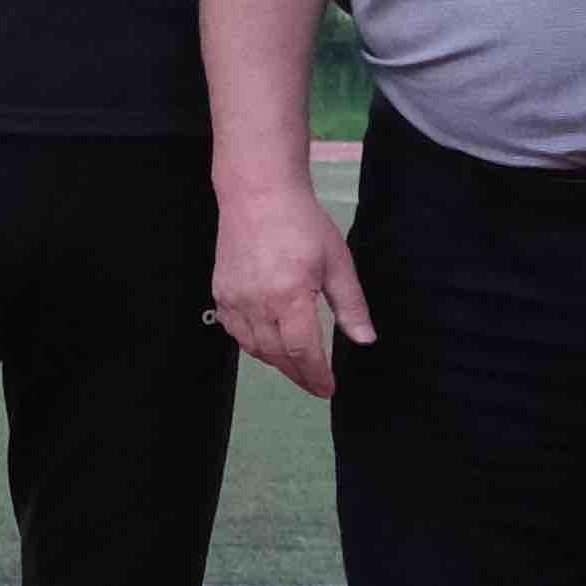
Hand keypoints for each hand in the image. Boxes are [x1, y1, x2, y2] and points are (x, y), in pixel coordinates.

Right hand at [210, 165, 370, 396]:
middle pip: (277, 355)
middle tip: (316, 385)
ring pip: (253, 348)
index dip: (316, 375)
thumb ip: (350, 306)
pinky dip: (252, 345)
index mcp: (290, 297)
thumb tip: (364, 340)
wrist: (258, 195)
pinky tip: (267, 344)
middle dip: (298, 375)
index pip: (303, 351)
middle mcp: (257, 303)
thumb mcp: (338, 263)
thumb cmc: (303, 224)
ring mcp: (234, 299)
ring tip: (296, 367)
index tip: (328, 389)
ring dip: (276, 363)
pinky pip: (234, 332)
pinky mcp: (221, 293)